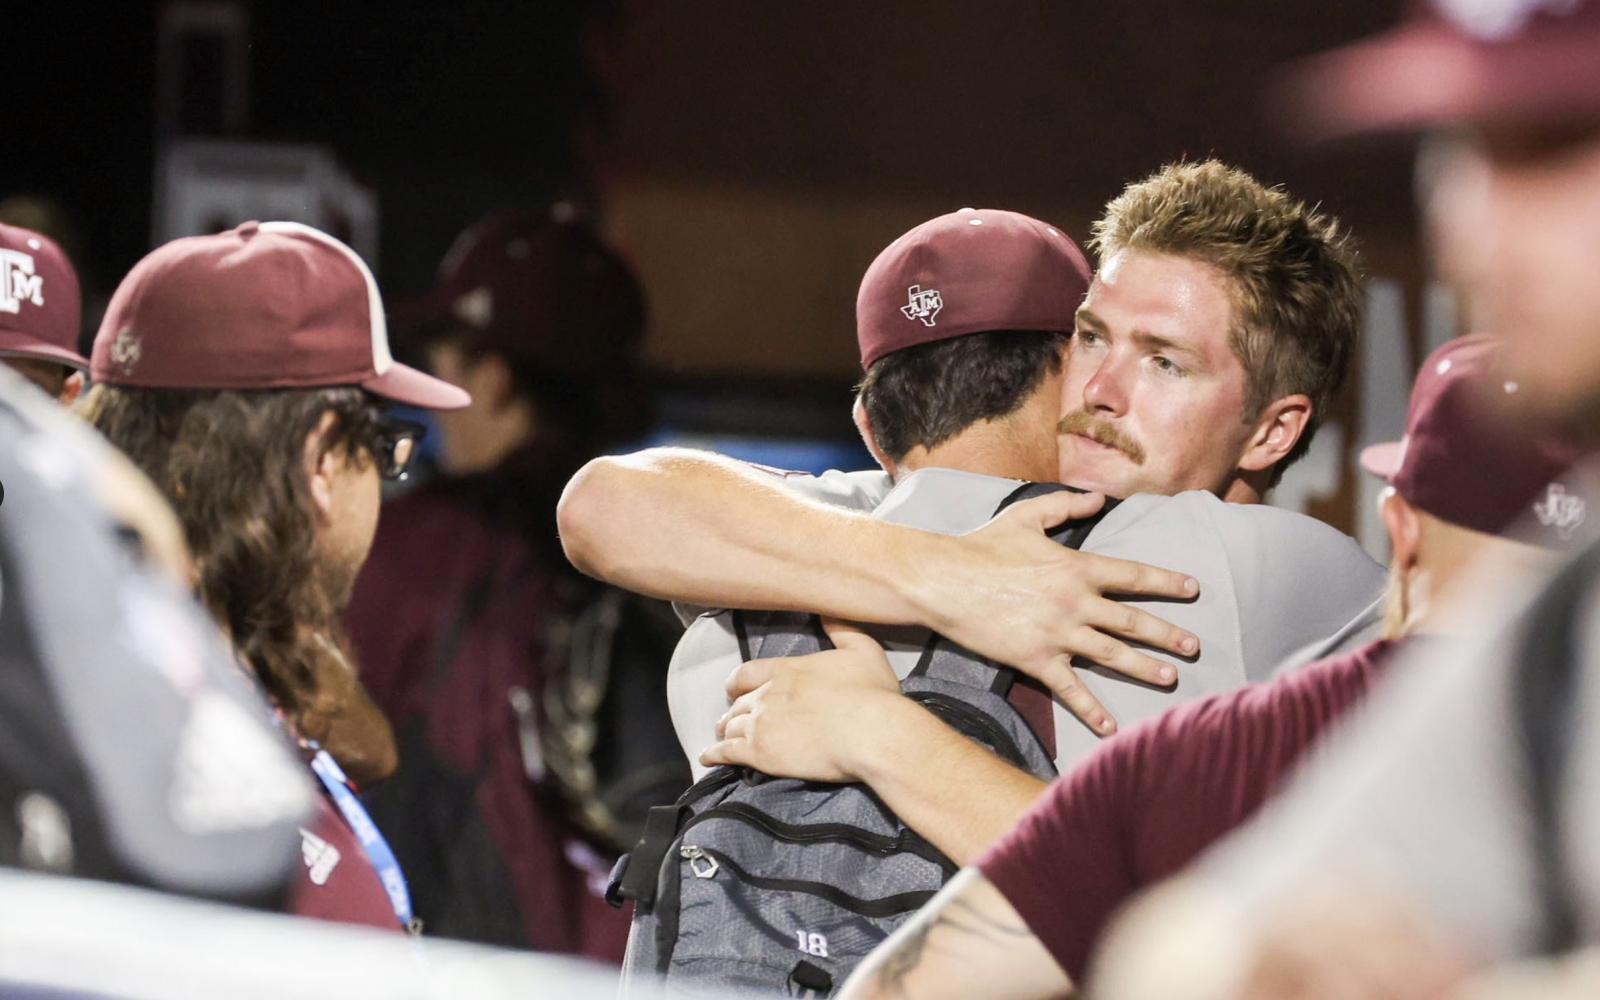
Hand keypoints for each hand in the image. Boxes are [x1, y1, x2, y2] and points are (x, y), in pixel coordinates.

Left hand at [701, 619, 902, 781]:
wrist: (872, 733)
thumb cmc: (872, 693)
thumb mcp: (864, 650)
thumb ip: (843, 629)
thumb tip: (827, 609)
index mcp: (787, 670)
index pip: (746, 673)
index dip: (737, 682)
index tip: (734, 689)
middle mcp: (767, 694)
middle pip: (737, 702)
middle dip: (732, 710)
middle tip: (730, 719)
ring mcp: (761, 724)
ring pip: (730, 727)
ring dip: (724, 732)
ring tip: (721, 738)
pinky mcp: (761, 754)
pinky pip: (727, 753)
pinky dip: (714, 755)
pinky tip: (708, 758)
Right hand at [911, 491, 1198, 734]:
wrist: (944, 581)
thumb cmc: (983, 546)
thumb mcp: (1026, 516)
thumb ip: (1066, 506)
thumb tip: (1099, 499)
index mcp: (1076, 567)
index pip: (1132, 577)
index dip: (1166, 583)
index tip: (1193, 590)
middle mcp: (1074, 603)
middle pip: (1132, 621)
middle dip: (1167, 634)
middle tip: (1195, 645)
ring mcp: (1057, 634)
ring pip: (1112, 655)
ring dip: (1145, 668)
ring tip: (1171, 677)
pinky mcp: (1036, 660)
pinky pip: (1070, 689)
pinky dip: (1092, 710)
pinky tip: (1111, 728)